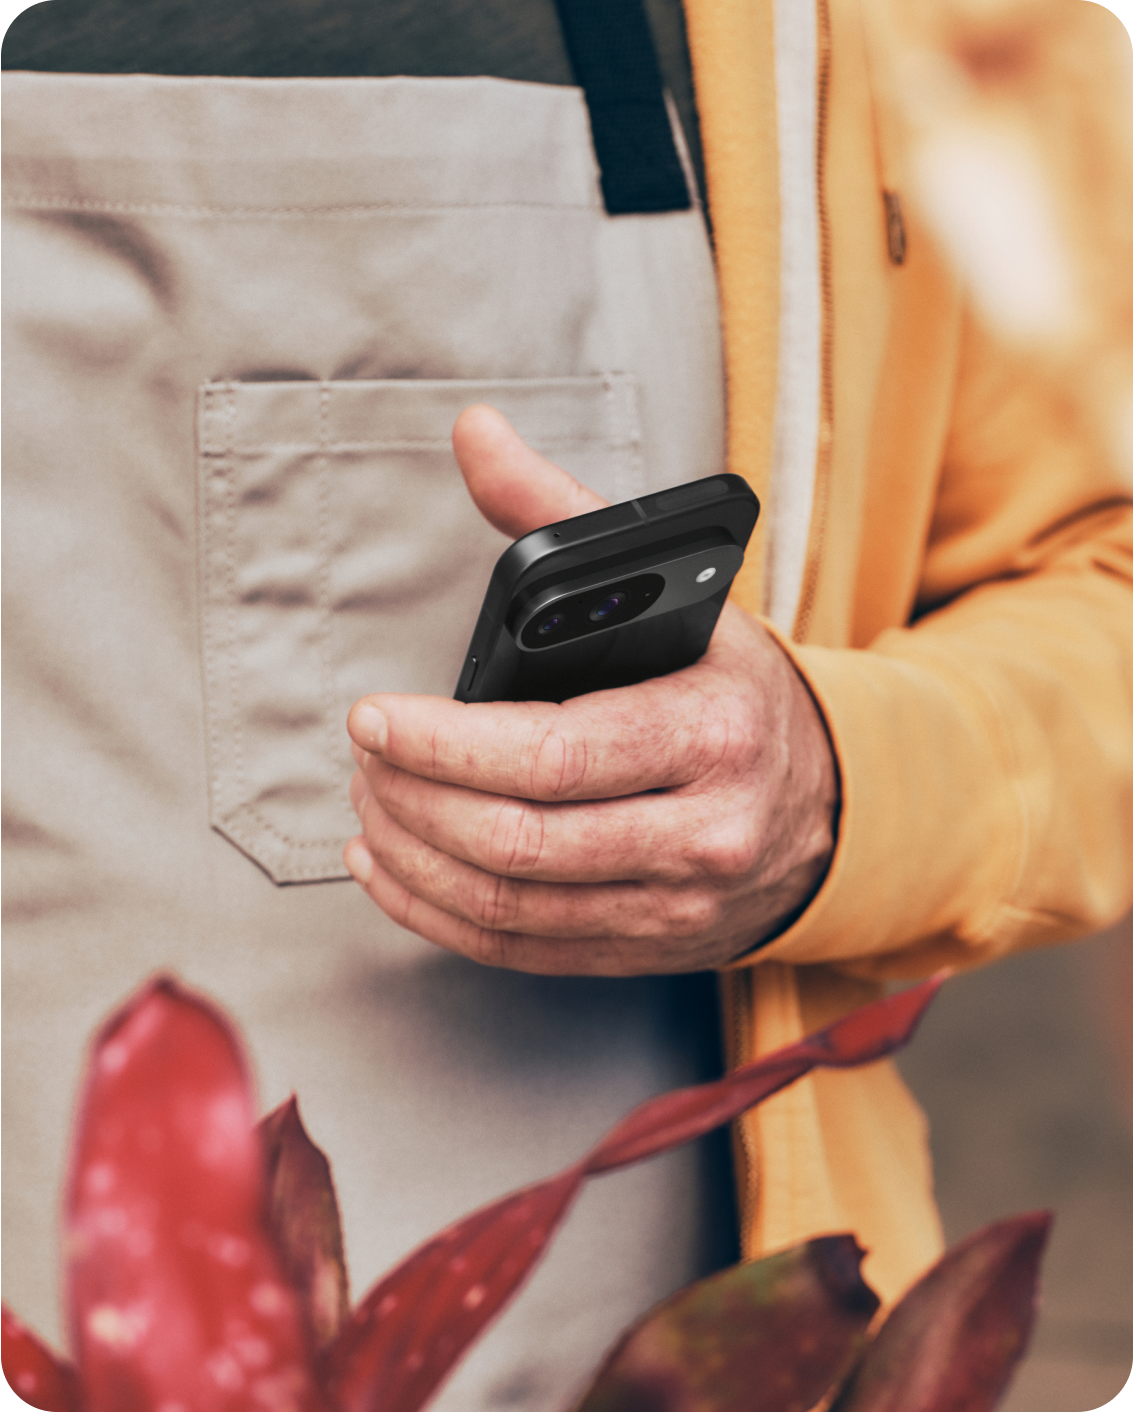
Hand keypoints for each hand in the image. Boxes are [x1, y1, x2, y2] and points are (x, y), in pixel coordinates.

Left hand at [343, 407, 838, 975]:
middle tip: (363, 757)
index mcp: (711, 729)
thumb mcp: (674, 595)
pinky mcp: (645, 948)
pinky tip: (393, 870)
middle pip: (518, 841)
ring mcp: (675, 904)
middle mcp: (702, 830)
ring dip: (412, 857)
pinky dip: (437, 915)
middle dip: (412, 799)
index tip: (374, 718)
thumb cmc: (733, 692)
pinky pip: (518, 950)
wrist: (827, 806)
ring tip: (369, 804)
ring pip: (507, 905)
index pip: (555, 753)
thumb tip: (475, 434)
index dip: (445, 746)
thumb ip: (563, 513)